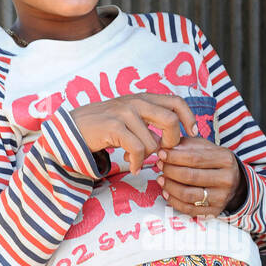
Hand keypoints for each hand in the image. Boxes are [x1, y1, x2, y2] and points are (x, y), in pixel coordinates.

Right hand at [69, 92, 199, 175]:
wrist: (73, 129)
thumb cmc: (104, 126)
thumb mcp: (130, 117)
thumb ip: (150, 122)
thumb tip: (172, 140)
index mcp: (144, 98)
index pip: (176, 102)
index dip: (189, 118)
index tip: (192, 134)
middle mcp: (136, 102)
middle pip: (171, 121)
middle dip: (172, 142)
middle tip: (164, 152)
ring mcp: (124, 113)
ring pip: (153, 141)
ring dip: (148, 157)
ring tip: (137, 160)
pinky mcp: (113, 127)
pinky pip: (137, 150)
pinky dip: (138, 163)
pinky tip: (133, 166)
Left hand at [157, 138, 242, 215]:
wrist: (235, 183)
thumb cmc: (215, 162)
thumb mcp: (206, 148)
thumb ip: (187, 145)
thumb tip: (166, 148)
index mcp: (225, 159)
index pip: (195, 158)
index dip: (174, 157)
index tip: (161, 154)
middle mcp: (226, 179)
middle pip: (190, 176)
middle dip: (170, 171)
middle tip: (160, 165)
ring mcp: (221, 198)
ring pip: (188, 194)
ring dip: (169, 186)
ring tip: (161, 178)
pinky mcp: (214, 211)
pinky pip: (189, 209)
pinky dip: (174, 201)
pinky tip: (166, 192)